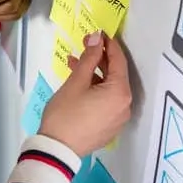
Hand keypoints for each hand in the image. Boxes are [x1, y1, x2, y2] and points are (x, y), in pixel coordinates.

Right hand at [38, 32, 131, 156]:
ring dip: (95, 75)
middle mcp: (125, 105)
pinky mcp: (110, 126)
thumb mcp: (76, 81)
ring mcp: (118, 118)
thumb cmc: (66, 113)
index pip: (119, 61)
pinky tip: (79, 84)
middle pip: (116, 75)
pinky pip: (107, 101)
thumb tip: (97, 38)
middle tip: (84, 45)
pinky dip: (96, 90)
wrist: (58, 150)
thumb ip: (89, 58)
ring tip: (75, 64)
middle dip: (100, 59)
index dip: (108, 44)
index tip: (98, 32)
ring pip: (110, 88)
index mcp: (120, 92)